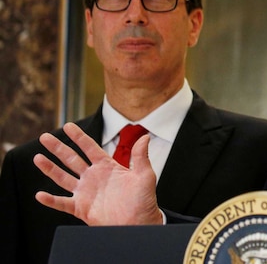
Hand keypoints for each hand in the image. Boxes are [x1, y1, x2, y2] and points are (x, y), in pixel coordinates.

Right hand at [33, 122, 162, 225]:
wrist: (139, 223)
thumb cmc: (144, 201)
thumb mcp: (144, 176)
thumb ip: (140, 157)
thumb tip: (145, 137)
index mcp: (107, 167)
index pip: (90, 148)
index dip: (79, 136)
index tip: (68, 125)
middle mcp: (93, 177)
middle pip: (72, 159)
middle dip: (58, 148)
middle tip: (45, 137)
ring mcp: (85, 192)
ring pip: (63, 177)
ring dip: (50, 168)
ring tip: (37, 157)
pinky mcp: (81, 208)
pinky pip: (62, 203)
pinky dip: (51, 200)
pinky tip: (40, 195)